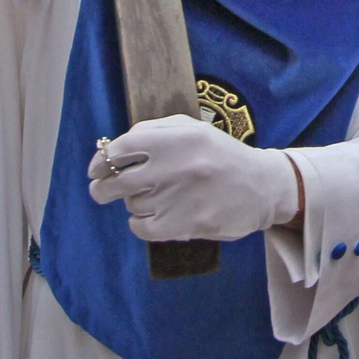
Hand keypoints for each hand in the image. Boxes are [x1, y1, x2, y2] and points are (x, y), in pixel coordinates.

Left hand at [88, 115, 299, 241]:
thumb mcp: (195, 130)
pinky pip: (141, 228)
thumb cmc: (222, 156)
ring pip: (132, 205)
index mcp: (179, 138)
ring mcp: (180, 197)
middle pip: (117, 181)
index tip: (95, 169)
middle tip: (100, 190)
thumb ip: (155, 131)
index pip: (122, 148)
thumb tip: (114, 148)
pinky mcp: (185, 224)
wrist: (263, 187)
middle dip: (102, 188)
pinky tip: (154, 217)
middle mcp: (177, 166)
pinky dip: (140, 224)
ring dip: (135, 203)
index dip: (101, 160)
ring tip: (156, 198)